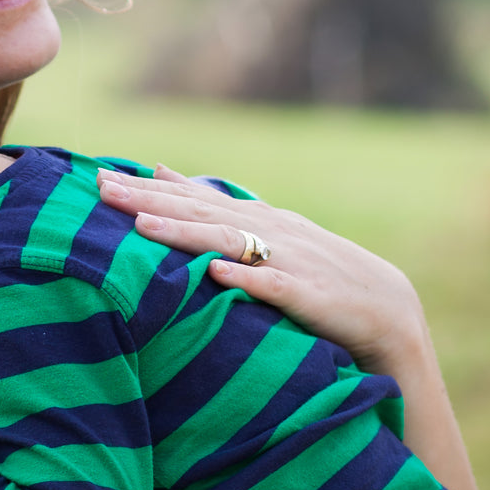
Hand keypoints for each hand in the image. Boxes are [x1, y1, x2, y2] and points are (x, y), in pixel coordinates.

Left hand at [98, 164, 427, 374]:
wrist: (390, 314)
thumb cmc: (320, 276)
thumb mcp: (268, 237)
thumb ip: (216, 209)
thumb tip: (161, 175)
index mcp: (258, 220)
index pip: (193, 197)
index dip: (147, 187)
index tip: (99, 176)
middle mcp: (271, 232)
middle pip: (200, 211)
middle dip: (149, 199)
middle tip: (102, 189)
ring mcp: (292, 262)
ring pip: (229, 242)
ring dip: (185, 233)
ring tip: (142, 226)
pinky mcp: (313, 297)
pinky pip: (276, 287)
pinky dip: (248, 279)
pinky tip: (217, 274)